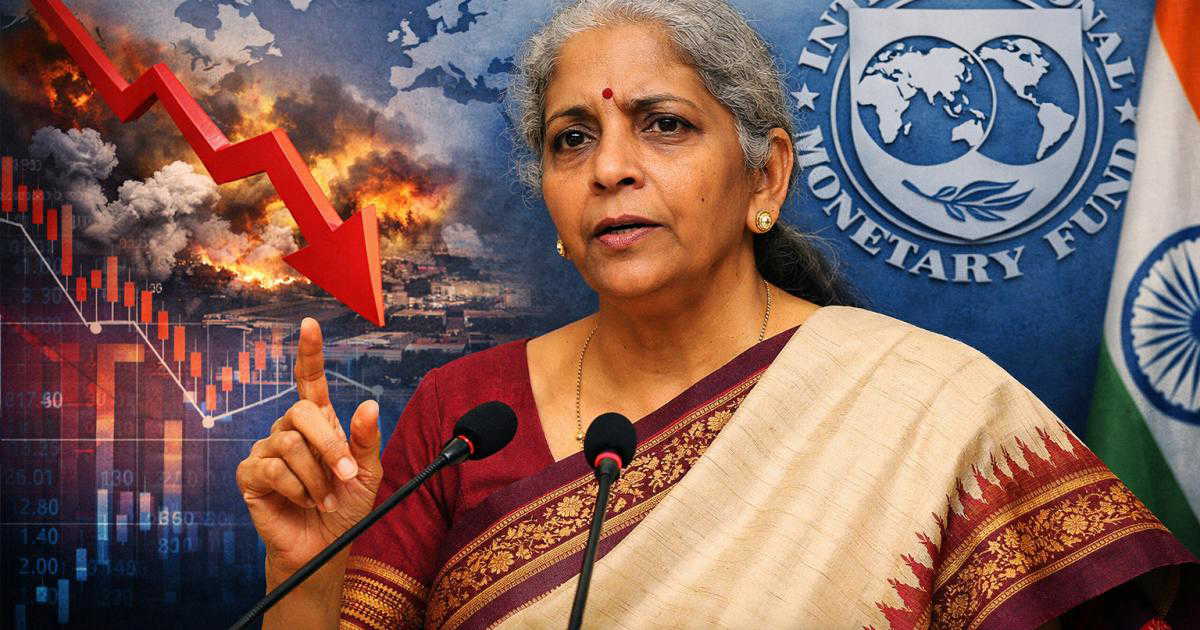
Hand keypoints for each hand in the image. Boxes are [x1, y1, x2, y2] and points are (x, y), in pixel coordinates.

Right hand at [236, 317, 383, 577]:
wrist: (326, 545)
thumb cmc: (345, 506)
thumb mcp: (367, 472)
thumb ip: (366, 440)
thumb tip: (367, 403)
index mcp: (319, 423)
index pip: (310, 380)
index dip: (309, 353)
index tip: (310, 324)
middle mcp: (289, 430)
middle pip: (300, 411)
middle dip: (328, 444)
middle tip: (346, 474)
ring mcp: (267, 451)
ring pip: (289, 443)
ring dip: (316, 475)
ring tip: (325, 497)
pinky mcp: (250, 475)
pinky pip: (272, 469)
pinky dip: (297, 489)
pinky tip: (304, 502)